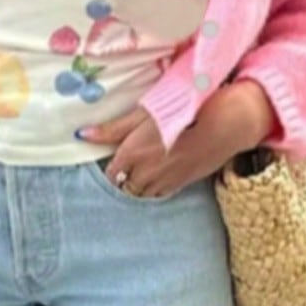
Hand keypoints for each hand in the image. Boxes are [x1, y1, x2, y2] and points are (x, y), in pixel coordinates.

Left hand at [77, 82, 276, 198]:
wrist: (223, 124)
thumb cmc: (182, 111)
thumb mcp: (144, 113)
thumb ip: (112, 128)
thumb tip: (82, 134)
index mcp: (132, 154)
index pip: (112, 172)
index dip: (113, 164)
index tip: (117, 155)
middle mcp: (145, 173)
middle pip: (125, 185)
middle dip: (126, 175)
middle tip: (133, 160)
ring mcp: (165, 181)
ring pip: (142, 193)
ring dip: (140, 183)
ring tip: (147, 166)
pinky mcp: (182, 184)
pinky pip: (161, 194)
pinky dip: (156, 187)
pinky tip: (162, 172)